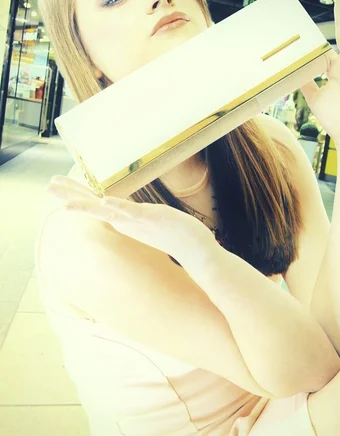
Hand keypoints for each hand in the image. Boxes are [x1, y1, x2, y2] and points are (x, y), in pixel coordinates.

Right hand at [47, 176, 218, 274]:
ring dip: (85, 204)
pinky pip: (131, 212)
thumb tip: (127, 208)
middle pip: (92, 206)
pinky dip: (118, 207)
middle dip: (69, 195)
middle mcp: (125, 222)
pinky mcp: (151, 219)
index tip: (55, 184)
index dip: (74, 194)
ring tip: (63, 201)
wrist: (196, 251)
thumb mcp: (150, 220)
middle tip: (47, 186)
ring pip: (105, 211)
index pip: (94, 203)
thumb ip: (136, 214)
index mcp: (123, 219)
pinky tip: (104, 200)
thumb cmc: (175, 232)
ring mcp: (136, 222)